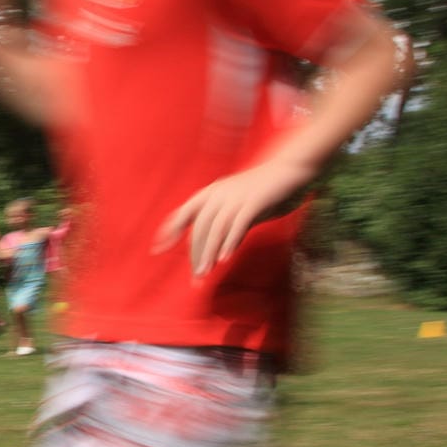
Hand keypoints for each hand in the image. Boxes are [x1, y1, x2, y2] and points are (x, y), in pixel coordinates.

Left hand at [155, 156, 316, 275]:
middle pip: (200, 228)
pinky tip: (225, 258)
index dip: (170, 231)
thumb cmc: (264, 191)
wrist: (289, 169)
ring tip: (205, 273)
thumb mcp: (239, 209)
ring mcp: (235, 196)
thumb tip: (217, 251)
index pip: (184, 214)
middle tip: (196, 277)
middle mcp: (218, 193)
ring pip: (216, 228)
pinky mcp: (254, 201)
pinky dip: (230, 242)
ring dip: (209, 253)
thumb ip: (226, 227)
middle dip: (196, 254)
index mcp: (210, 193)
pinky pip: (238, 224)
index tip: (157, 250)